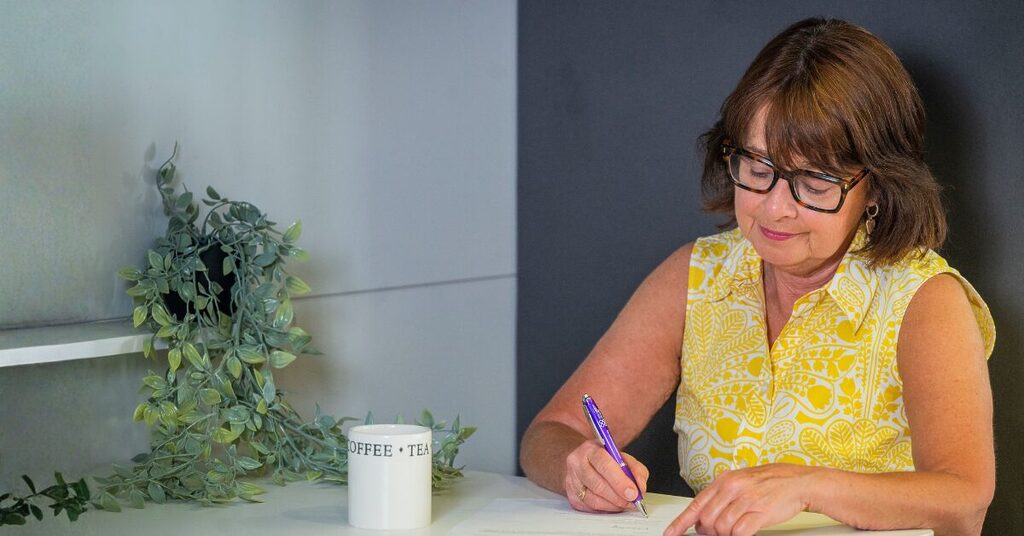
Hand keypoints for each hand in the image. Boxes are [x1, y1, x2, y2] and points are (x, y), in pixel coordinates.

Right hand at [564, 439, 648, 512]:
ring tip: (625, 504)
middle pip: (597, 484)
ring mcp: (571, 480)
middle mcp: (577, 463)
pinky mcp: (571, 495)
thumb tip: (640, 487)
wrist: (582, 461)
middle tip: (632, 501)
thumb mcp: (622, 456)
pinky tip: (613, 504)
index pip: (604, 464)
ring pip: (593, 499)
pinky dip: (605, 509)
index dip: (620, 481)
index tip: (633, 492)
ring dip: (613, 505)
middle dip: (618, 496)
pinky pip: (590, 508)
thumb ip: (635, 469)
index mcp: (590, 449)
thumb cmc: (605, 459)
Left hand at [663, 463, 815, 535]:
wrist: (798, 482)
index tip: (671, 533)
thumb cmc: (771, 483)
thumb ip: (722, 496)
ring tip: (733, 532)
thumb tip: (704, 517)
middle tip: (715, 534)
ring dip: (724, 535)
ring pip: (721, 527)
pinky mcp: (759, 513)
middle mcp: (732, 488)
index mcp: (724, 480)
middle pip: (706, 519)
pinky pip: (739, 532)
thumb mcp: (741, 482)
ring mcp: (745, 500)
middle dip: (708, 532)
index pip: (696, 504)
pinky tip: (742, 533)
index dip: (680, 522)